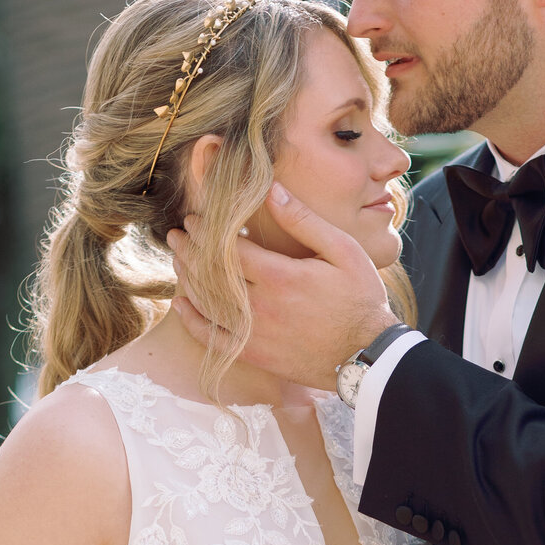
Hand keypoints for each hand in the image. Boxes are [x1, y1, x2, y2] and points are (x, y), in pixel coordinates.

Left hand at [168, 184, 400, 388]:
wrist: (368, 355)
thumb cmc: (361, 299)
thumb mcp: (342, 251)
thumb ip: (304, 221)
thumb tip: (271, 189)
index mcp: (279, 276)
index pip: (227, 247)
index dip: (206, 230)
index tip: (195, 218)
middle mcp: (260, 306)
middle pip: (209, 273)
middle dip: (188, 250)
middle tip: (176, 235)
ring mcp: (254, 333)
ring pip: (205, 303)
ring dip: (186, 278)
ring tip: (178, 259)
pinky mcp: (254, 355)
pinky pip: (212, 338)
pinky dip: (192, 320)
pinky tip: (181, 305)